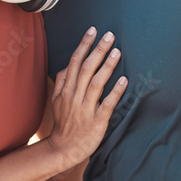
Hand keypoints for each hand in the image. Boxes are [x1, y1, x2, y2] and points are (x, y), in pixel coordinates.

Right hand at [46, 28, 127, 170]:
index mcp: (66, 89)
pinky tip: (124, 81)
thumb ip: (62, 81)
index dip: (84, 45)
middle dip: (98, 50)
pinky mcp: (96, 121)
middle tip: (110, 35)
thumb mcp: (56, 100)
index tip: (93, 30)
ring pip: (96, 83)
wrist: (63, 149)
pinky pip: (106, 105)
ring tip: (117, 52)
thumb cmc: (64, 123)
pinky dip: (115, 93)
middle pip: (86, 68)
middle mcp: (75, 96)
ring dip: (107, 67)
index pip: (75, 62)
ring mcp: (85, 109)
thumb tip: (67, 64)